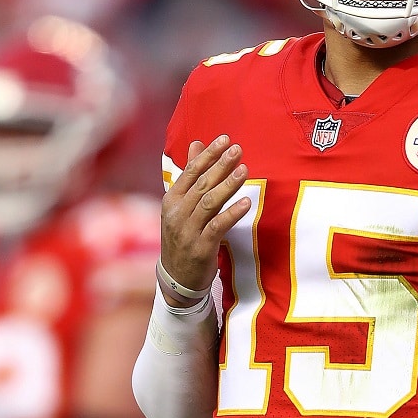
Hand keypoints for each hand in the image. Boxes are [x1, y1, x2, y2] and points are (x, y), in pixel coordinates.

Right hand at [159, 137, 250, 303]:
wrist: (176, 278)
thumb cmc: (183, 235)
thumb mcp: (181, 205)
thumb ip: (190, 175)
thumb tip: (196, 144)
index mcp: (171, 200)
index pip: (190, 172)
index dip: (208, 154)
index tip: (225, 139)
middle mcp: (177, 213)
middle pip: (201, 184)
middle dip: (220, 165)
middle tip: (238, 149)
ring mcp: (188, 231)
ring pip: (209, 202)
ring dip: (228, 185)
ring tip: (244, 169)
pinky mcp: (201, 247)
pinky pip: (218, 226)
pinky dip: (232, 213)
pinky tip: (246, 202)